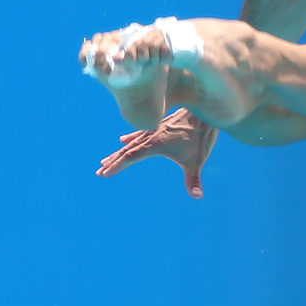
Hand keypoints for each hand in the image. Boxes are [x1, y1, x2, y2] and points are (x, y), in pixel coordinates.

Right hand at [97, 107, 218, 197]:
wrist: (205, 110)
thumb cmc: (201, 136)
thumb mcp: (198, 160)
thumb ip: (194, 179)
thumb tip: (197, 196)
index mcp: (155, 144)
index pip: (131, 157)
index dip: (117, 166)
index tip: (104, 173)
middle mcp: (151, 135)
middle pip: (127, 150)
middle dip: (113, 162)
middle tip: (100, 172)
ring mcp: (155, 129)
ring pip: (132, 142)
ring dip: (119, 152)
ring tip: (106, 160)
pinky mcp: (161, 124)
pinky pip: (141, 132)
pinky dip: (131, 137)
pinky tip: (123, 139)